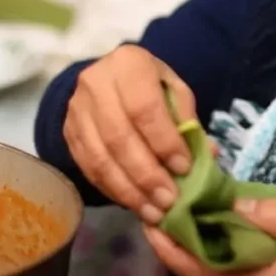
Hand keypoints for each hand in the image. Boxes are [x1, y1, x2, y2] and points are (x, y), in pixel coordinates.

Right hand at [64, 45, 196, 223]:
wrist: (111, 79)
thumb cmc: (151, 86)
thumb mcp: (174, 91)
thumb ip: (188, 120)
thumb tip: (208, 155)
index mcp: (128, 64)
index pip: (144, 108)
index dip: (164, 142)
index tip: (183, 169)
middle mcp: (95, 84)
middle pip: (119, 137)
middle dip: (146, 175)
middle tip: (169, 200)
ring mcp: (76, 110)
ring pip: (100, 158)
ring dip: (129, 190)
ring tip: (153, 211)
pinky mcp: (68, 133)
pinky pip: (89, 168)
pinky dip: (112, 190)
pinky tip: (133, 204)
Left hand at [143, 198, 275, 275]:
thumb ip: (275, 217)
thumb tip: (233, 201)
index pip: (194, 268)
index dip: (167, 243)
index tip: (153, 212)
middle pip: (186, 271)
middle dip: (168, 238)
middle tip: (158, 200)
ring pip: (196, 273)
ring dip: (181, 243)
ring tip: (174, 207)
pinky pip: (210, 273)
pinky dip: (198, 250)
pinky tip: (200, 224)